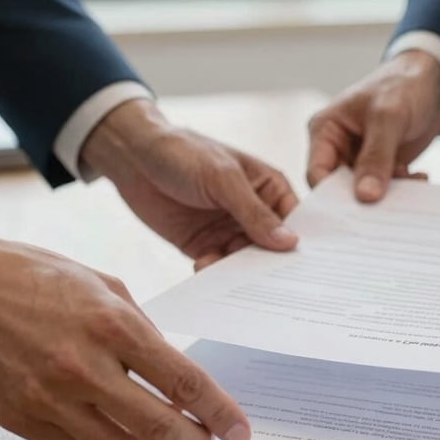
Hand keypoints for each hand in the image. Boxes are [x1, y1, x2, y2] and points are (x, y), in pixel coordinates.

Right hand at [0, 224, 250, 439]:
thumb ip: (141, 329)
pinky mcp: (19, 417)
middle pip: (157, 427)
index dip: (219, 412)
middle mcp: (84, 366)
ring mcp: (48, 397)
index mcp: (113, 325)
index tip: (238, 430)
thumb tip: (171, 371)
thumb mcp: (103, 285)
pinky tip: (102, 423)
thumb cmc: (35, 275)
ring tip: (151, 429)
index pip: (184, 382)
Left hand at [82, 99, 298, 270]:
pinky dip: (214, 273)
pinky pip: (217, 266)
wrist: (132, 157)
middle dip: (271, 265)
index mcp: (268, 188)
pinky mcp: (203, 244)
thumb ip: (255, 213)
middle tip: (274, 287)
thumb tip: (290, 242)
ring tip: (237, 284)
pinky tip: (204, 270)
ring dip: (241, 273)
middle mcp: (253, 212)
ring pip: (245, 261)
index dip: (301, 243)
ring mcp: (228, 229)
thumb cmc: (184, 153)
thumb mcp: (224, 179)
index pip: (294, 221)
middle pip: (271, 247)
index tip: (306, 269)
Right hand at [307, 50, 439, 201]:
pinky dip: (402, 190)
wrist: (434, 82)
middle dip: (362, 201)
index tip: (353, 212)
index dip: (330, 197)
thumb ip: (376, 157)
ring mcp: (359, 160)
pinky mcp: (381, 168)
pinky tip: (419, 179)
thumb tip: (365, 197)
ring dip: (387, 196)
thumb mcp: (388, 116)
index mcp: (325, 130)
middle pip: (338, 190)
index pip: (317, 173)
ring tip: (410, 187)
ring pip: (364, 194)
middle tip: (384, 211)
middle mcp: (337, 148)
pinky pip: (385, 191)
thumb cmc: (403, 85)